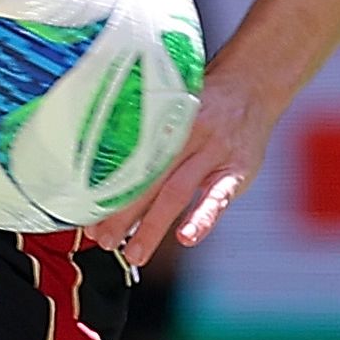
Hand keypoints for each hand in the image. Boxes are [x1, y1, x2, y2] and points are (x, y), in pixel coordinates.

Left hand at [78, 75, 281, 268]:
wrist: (252, 86)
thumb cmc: (202, 104)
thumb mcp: (170, 108)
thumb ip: (144, 136)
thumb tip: (102, 171)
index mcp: (162, 121)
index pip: (128, 162)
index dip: (107, 192)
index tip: (87, 218)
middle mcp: (185, 135)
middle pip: (147, 180)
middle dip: (123, 216)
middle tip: (103, 242)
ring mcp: (213, 152)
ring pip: (177, 192)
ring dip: (153, 226)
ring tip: (134, 254)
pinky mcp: (239, 169)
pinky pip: (219, 195)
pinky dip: (203, 217)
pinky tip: (187, 237)